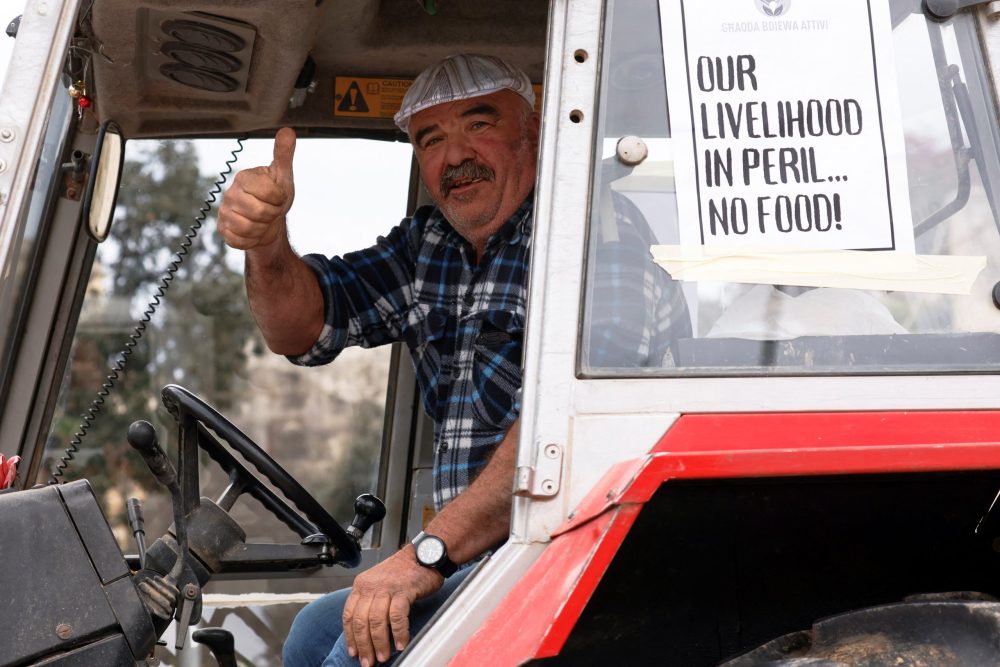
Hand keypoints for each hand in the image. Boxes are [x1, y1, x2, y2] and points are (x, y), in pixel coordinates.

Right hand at [217, 127, 295, 249]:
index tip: (278, 197)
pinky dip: (252, 240)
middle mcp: (230, 193)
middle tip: (271, 210)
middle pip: (260, 212)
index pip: (270, 193)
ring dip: (263, 228)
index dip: (280, 199)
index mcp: (244, 177)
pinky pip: (240, 240)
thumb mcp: (283, 176)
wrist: (268, 222)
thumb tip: (288, 131)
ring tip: (262, 220)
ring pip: (250, 228)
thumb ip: (284, 155)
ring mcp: (224, 212)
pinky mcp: (223, 229)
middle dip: (272, 215)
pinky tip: (253, 231)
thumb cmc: (275, 197)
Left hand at [342, 546, 442, 665]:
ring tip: (383, 656)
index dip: (350, 636)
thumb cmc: (404, 571)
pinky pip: (397, 616)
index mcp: (362, 585)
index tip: (354, 652)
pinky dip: (399, 633)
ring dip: (379, 643)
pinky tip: (401, 643)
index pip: (349, 615)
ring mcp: (387, 588)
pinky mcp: (404, 590)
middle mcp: (371, 586)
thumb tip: (367, 631)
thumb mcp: (379, 583)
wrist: (425, 555)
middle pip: (361, 621)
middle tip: (368, 661)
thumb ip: (371, 601)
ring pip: (376, 621)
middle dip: (364, 645)